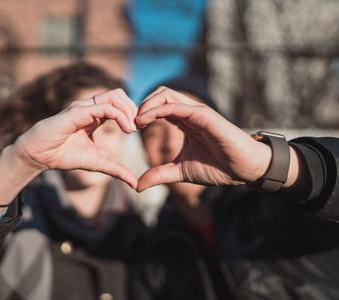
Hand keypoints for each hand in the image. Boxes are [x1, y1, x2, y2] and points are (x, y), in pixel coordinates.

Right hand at [13, 89, 137, 187]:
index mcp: (95, 115)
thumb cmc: (63, 155)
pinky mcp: (77, 112)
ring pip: (114, 96)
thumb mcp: (96, 163)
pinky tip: (126, 130)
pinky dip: (119, 116)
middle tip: (139, 127)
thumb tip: (134, 183)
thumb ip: (115, 169)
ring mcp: (83, 107)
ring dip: (128, 110)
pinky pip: (104, 107)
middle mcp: (90, 107)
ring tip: (132, 128)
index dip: (133, 113)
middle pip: (119, 94)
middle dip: (133, 108)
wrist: (38, 156)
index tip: (140, 129)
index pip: (119, 103)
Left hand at [135, 87, 271, 191]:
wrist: (243, 169)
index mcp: (184, 122)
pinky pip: (177, 106)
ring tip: (135, 121)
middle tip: (130, 123)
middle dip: (141, 105)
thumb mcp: (180, 171)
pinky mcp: (204, 115)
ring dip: (147, 104)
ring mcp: (197, 111)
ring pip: (166, 94)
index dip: (142, 114)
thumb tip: (137, 186)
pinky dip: (157, 109)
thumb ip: (159, 174)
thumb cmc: (217, 167)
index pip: (158, 107)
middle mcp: (189, 113)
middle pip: (160, 94)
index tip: (130, 129)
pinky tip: (145, 121)